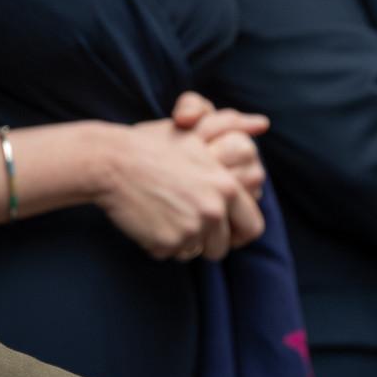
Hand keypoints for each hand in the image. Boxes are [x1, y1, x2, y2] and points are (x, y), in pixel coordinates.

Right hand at [99, 101, 268, 261]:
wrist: (112, 161)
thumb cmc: (151, 145)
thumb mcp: (196, 132)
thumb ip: (233, 127)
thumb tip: (264, 122)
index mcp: (227, 186)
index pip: (252, 226)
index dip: (238, 233)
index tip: (224, 233)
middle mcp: (215, 209)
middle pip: (222, 247)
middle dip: (207, 244)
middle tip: (185, 227)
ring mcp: (193, 228)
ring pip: (194, 253)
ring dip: (179, 243)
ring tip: (161, 216)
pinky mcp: (169, 242)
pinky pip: (168, 254)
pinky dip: (157, 244)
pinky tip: (145, 220)